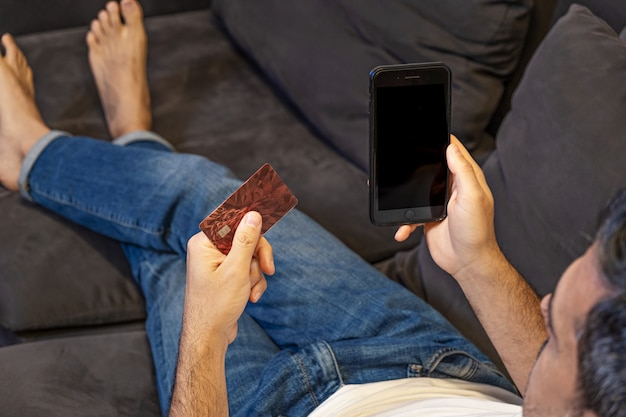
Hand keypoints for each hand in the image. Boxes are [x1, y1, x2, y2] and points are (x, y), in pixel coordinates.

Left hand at [183, 211, 273, 345]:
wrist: (210, 337)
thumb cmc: (216, 305)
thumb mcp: (236, 270)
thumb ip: (246, 240)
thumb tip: (253, 215)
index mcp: (204, 243)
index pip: (231, 221)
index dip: (251, 224)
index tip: (268, 219)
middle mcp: (209, 251)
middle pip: (245, 239)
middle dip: (257, 257)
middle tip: (268, 268)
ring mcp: (218, 264)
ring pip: (250, 256)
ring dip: (255, 274)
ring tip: (249, 291)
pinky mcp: (226, 276)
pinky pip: (248, 270)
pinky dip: (253, 283)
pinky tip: (251, 297)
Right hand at [395, 136, 500, 278]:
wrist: (467, 263)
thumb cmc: (476, 231)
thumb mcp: (472, 197)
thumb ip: (463, 171)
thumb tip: (451, 147)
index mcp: (467, 178)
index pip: (453, 151)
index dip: (441, 139)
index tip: (427, 128)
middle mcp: (453, 188)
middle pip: (430, 167)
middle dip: (414, 164)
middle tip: (399, 159)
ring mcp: (440, 203)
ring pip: (416, 189)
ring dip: (404, 195)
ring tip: (391, 196)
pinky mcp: (429, 218)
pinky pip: (411, 214)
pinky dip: (403, 222)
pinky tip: (402, 230)